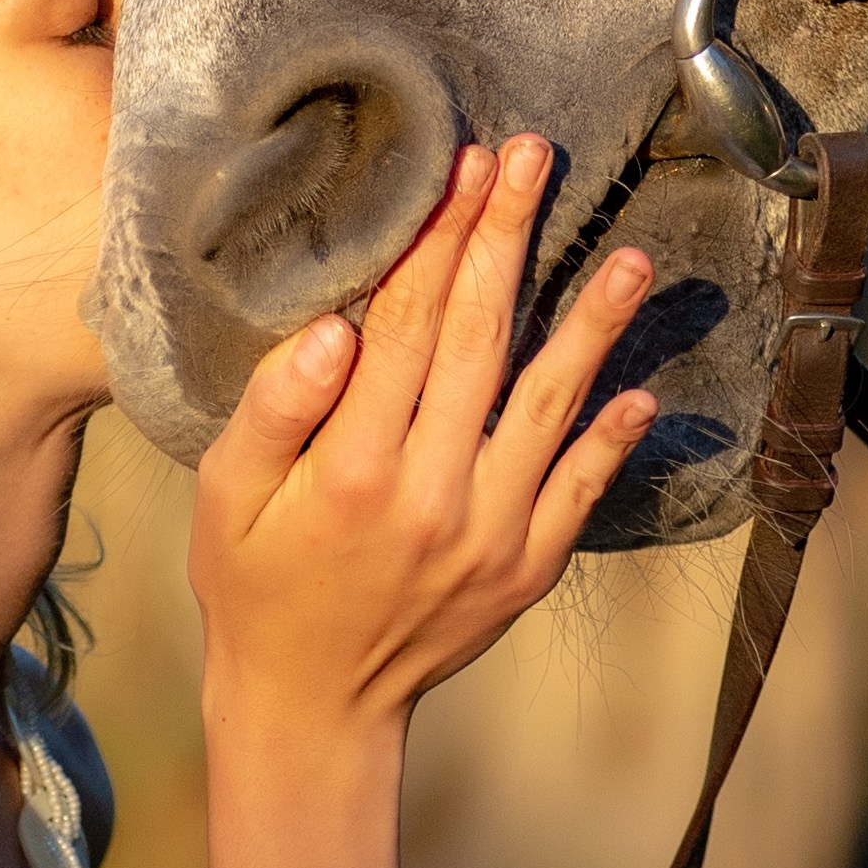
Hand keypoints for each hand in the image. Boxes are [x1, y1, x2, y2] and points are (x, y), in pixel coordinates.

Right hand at [190, 137, 657, 732]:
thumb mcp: (226, 497)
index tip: (465, 166)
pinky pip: (580, 490)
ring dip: (593, 327)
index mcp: (356, 466)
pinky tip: (640, 387)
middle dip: (507, 239)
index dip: (439, 236)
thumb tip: (336, 329)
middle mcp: (434, 493)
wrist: (313, 708)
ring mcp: (492, 533)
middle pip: (481, 340)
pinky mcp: (527, 568)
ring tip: (633, 257)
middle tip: (533, 159)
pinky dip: (613, 440)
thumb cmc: (255, 584)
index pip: (408, 322)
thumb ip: (277, 409)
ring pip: (549, 406)